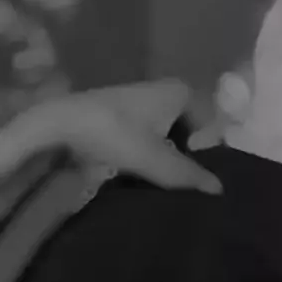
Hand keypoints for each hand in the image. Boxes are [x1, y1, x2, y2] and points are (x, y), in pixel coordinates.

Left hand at [0, 79, 221, 194]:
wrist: (62, 122)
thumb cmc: (113, 132)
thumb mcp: (153, 158)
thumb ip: (187, 175)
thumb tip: (219, 190)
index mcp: (181, 92)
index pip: (211, 125)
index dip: (210, 153)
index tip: (201, 180)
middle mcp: (168, 92)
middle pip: (192, 131)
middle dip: (191, 158)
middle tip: (189, 189)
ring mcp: (147, 104)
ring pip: (172, 137)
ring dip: (171, 161)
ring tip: (170, 189)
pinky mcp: (128, 118)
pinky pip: (153, 139)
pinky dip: (154, 157)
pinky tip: (148, 178)